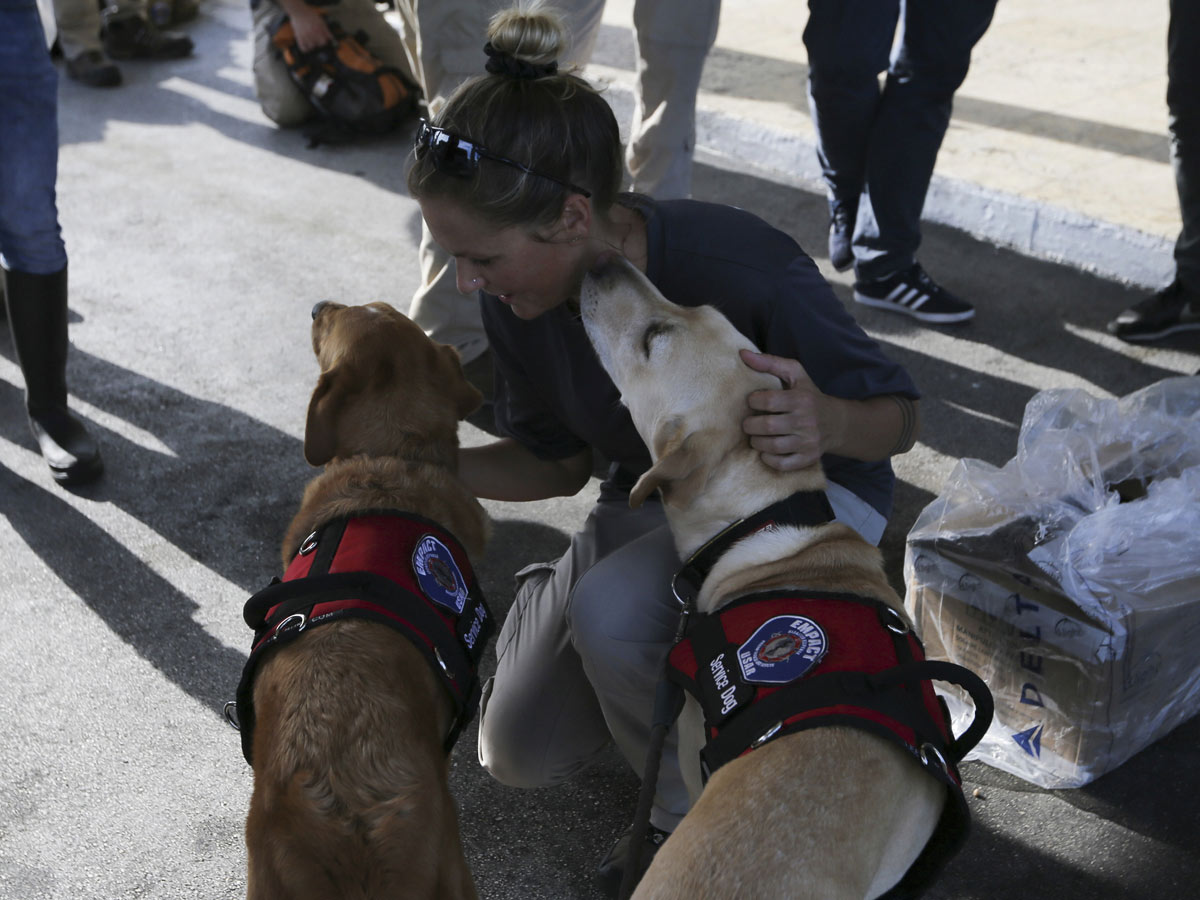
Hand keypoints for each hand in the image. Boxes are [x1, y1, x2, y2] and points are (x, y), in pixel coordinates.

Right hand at [290, 6, 333, 51]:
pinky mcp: (299, 37)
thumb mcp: (321, 21)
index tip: (323, 40)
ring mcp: (306, 36)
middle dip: (319, 43)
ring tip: (311, 42)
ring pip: (312, 48)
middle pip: (319, 45)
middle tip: (317, 40)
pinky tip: (307, 47)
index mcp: (319, 29)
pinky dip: (305, 49)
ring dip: (312, 46)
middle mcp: (313, 33)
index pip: (325, 41)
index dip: (325, 41)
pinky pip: (303, 48)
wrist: (298, 11)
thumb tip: (331, 38)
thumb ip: (326, 30)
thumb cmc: (310, 15)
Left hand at [740, 349, 842, 470]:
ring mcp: (808, 442)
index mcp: (801, 399)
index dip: (753, 401)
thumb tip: (742, 354)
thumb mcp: (795, 374)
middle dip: (751, 425)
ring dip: (757, 442)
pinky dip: (769, 459)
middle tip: (749, 422)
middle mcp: (806, 422)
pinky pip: (782, 464)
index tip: (753, 402)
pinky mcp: (807, 458)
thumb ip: (770, 363)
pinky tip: (766, 450)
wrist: (836, 423)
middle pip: (767, 426)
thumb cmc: (809, 395)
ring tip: (756, 435)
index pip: (767, 402)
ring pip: (772, 446)